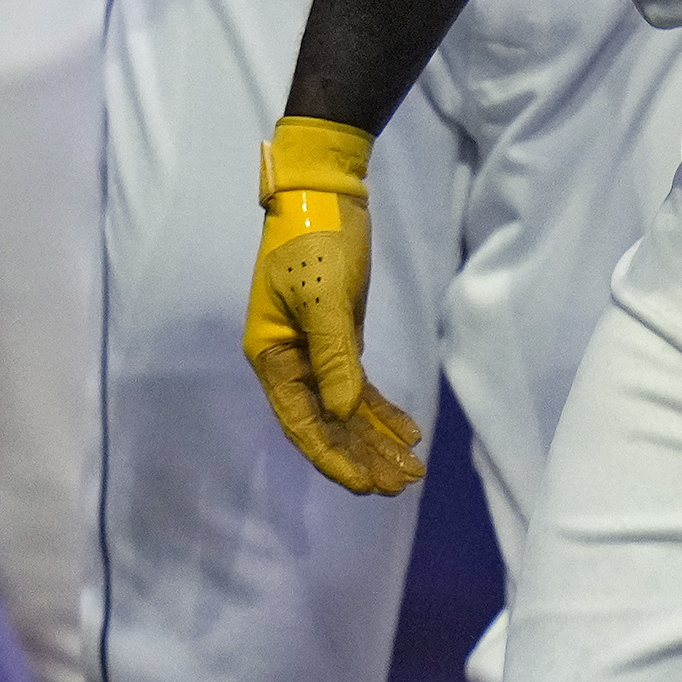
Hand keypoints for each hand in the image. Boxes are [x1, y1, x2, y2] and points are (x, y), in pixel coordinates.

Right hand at [241, 117, 425, 496]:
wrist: (325, 195)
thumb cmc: (314, 240)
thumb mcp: (322, 295)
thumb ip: (332, 355)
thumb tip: (342, 413)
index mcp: (271, 357)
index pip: (302, 422)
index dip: (332, 457)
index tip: (364, 485)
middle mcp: (289, 364)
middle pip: (327, 424)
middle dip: (361, 457)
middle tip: (400, 485)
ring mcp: (315, 354)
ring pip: (346, 411)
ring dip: (376, 441)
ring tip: (409, 472)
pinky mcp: (340, 340)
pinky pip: (359, 387)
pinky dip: (382, 411)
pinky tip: (407, 433)